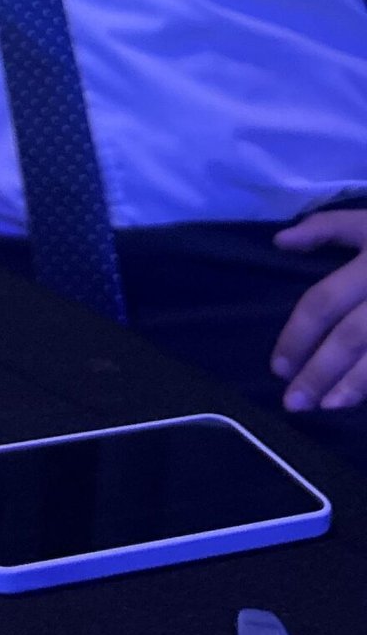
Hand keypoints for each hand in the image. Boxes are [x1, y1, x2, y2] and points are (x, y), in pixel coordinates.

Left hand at [269, 208, 366, 409]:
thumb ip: (326, 228)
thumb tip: (279, 241)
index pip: (323, 302)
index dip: (297, 335)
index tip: (277, 366)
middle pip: (350, 337)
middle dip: (318, 372)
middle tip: (292, 402)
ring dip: (353, 387)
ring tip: (326, 407)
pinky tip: (365, 400)